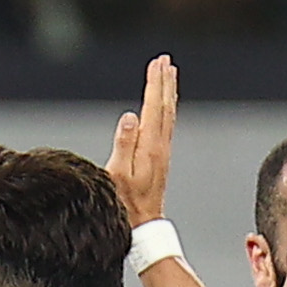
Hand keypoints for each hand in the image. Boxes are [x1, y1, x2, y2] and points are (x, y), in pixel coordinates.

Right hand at [106, 53, 178, 228]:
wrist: (142, 226)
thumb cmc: (125, 203)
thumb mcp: (118, 174)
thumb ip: (124, 144)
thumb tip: (131, 116)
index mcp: (150, 146)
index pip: (154, 107)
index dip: (155, 83)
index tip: (157, 63)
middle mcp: (160, 146)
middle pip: (165, 106)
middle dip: (164, 82)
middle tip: (165, 60)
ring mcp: (162, 152)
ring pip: (168, 115)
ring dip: (168, 92)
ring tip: (168, 74)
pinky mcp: (160, 159)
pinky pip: (166, 125)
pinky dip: (166, 109)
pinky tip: (164, 106)